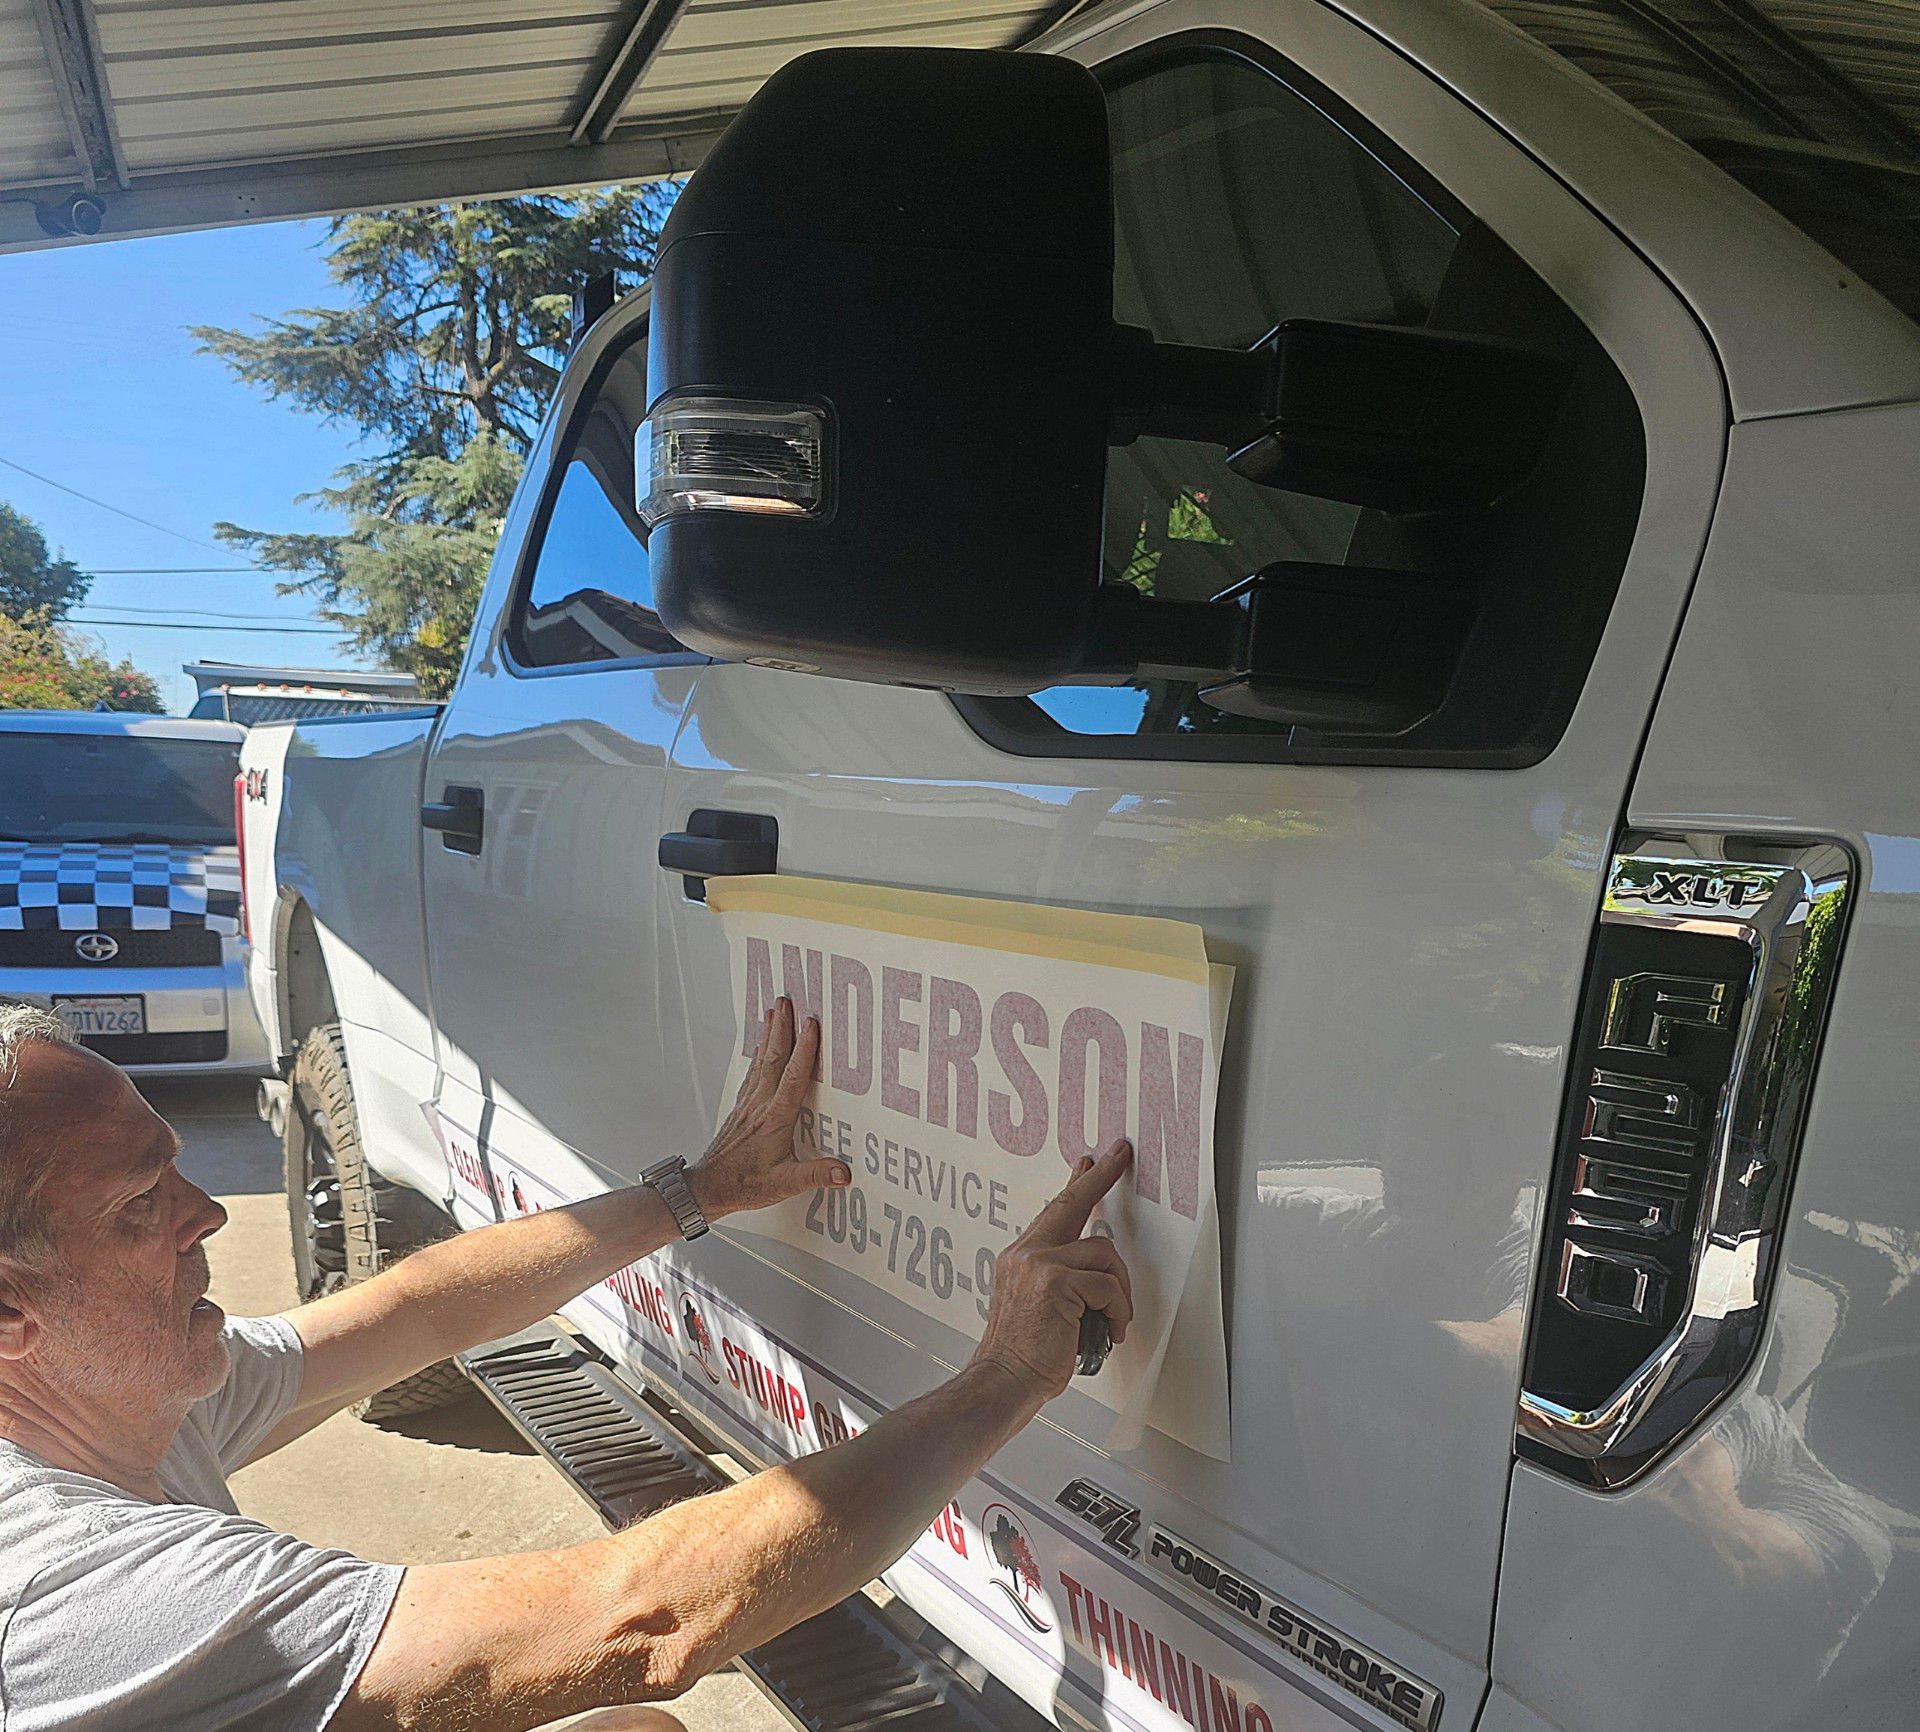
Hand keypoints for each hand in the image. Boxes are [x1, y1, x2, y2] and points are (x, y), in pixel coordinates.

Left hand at [690, 998, 848, 1218]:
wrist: (707, 1188)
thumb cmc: (743, 1184)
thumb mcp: (783, 1183)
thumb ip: (815, 1175)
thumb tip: (844, 1172)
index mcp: (774, 1118)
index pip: (794, 1076)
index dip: (805, 1048)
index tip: (812, 1024)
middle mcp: (760, 1105)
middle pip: (774, 1057)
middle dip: (782, 1027)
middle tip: (788, 1000)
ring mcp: (748, 1104)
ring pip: (761, 1060)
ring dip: (769, 1034)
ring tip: (774, 1011)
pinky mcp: (740, 1108)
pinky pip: (752, 1071)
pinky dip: (759, 1052)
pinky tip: (761, 1046)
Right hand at [970, 1140, 1134, 1403]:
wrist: (1002, 1382)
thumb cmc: (1021, 1356)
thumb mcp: (1035, 1307)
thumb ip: (1057, 1281)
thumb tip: (1094, 1275)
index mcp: (1019, 1258)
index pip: (1054, 1210)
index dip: (1077, 1183)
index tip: (1090, 1162)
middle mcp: (1024, 1253)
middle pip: (1072, 1202)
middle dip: (1101, 1177)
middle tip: (1119, 1155)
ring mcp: (1037, 1264)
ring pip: (1103, 1253)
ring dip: (1119, 1291)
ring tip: (1113, 1320)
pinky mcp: (1056, 1282)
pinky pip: (1109, 1286)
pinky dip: (1118, 1311)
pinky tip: (1109, 1331)